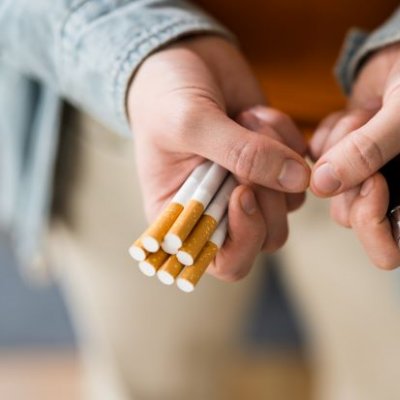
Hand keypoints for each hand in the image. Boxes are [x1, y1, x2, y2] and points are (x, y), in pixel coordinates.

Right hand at [128, 35, 309, 280]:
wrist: (182, 58)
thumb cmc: (165, 95)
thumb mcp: (190, 123)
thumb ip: (241, 153)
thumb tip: (298, 180)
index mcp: (182, 217)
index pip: (222, 260)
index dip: (242, 239)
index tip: (243, 193)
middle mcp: (218, 210)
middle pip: (266, 238)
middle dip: (267, 195)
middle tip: (247, 147)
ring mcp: (248, 187)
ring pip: (288, 204)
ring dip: (276, 158)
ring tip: (245, 119)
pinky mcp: (272, 163)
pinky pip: (300, 168)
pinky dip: (287, 138)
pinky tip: (256, 114)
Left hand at [310, 43, 399, 268]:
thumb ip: (368, 151)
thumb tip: (322, 186)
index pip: (388, 249)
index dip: (372, 221)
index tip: (373, 183)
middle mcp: (391, 192)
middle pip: (349, 214)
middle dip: (353, 171)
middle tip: (369, 133)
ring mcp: (363, 173)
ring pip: (329, 186)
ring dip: (342, 144)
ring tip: (368, 115)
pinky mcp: (342, 153)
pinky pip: (319, 154)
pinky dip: (330, 131)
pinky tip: (356, 113)